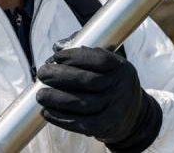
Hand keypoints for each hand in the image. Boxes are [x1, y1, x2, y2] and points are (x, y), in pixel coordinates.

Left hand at [37, 47, 161, 151]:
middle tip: (42, 73)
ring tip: (41, 94)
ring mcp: (114, 108)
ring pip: (82, 103)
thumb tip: (59, 46)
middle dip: (60, 76)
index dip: (75, 57)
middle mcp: (121, 87)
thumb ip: (84, 51)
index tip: (56, 56)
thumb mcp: (108, 65)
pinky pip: (80, 123)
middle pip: (88, 81)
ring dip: (56, 98)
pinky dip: (60, 118)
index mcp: (120, 68)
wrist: (133, 115)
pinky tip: (47, 111)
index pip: (100, 59)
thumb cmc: (111, 83)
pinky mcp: (105, 127)